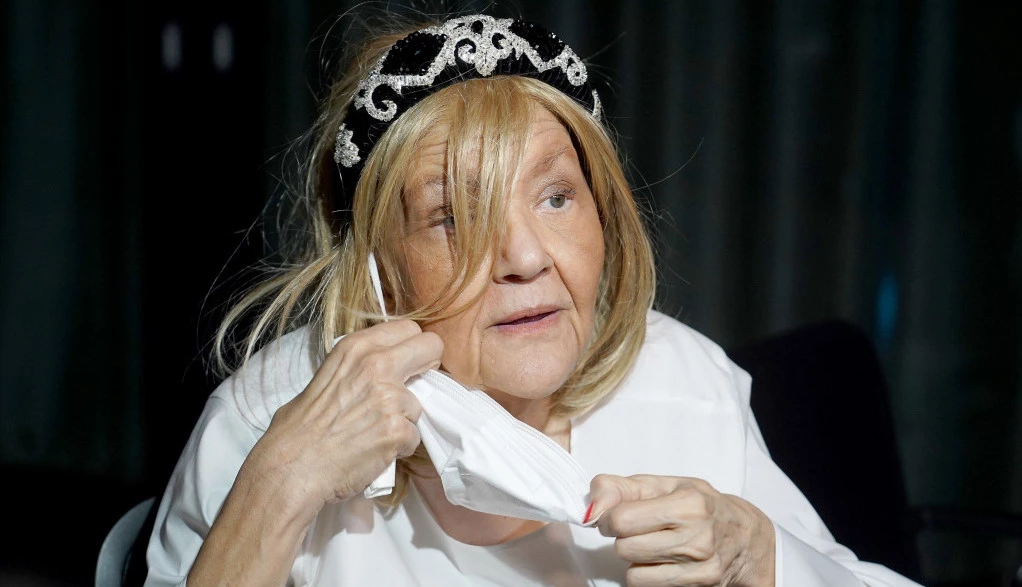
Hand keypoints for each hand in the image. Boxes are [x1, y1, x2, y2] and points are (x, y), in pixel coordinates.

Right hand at [242, 319, 442, 522]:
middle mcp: (376, 365)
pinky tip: (374, 451)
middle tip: (412, 388)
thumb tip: (381, 371)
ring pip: (419, 404)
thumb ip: (357, 368)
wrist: (290, 469)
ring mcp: (390, 398)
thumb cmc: (298, 430)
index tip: (409, 363)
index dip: (413, 347)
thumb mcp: (324, 377)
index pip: (408, 328)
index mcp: (356, 347)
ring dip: (403, 420)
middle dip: (428, 367)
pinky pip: (413, 437)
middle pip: (431, 347)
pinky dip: (399, 447)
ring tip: (374, 433)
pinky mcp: (397, 430)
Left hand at [589, 474, 774, 586]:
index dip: (609, 518)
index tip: (618, 515)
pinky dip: (648, 576)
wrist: (745, 536)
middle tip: (638, 531)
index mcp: (688, 503)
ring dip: (635, 561)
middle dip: (624, 539)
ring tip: (653, 546)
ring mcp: (701, 566)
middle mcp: (698, 536)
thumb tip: (591, 509)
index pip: (621, 520)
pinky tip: (664, 562)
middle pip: (624, 548)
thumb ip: (619, 487)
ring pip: (634, 574)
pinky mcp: (701, 586)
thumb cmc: (697, 505)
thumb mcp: (662, 484)